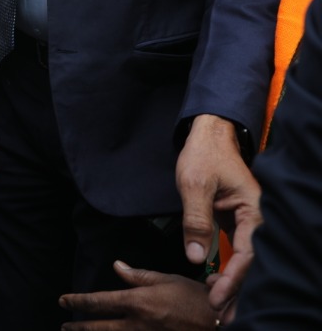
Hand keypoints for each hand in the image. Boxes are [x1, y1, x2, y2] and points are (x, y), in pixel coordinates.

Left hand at [59, 261, 217, 330]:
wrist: (222, 323)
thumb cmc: (197, 298)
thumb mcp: (166, 280)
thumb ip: (138, 276)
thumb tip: (116, 266)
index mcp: (137, 303)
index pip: (98, 302)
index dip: (78, 301)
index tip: (64, 300)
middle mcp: (138, 324)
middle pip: (99, 328)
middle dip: (79, 328)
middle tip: (65, 327)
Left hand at [176, 115, 260, 318]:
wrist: (207, 136)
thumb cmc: (203, 156)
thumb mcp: (194, 185)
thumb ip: (195, 221)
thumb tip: (197, 258)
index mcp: (254, 209)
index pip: (248, 252)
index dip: (234, 278)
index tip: (218, 296)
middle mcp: (256, 218)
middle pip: (251, 261)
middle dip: (237, 289)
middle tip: (222, 314)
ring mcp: (247, 220)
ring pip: (245, 258)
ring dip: (233, 282)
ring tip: (219, 306)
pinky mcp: (236, 221)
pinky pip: (237, 249)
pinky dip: (229, 268)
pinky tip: (217, 284)